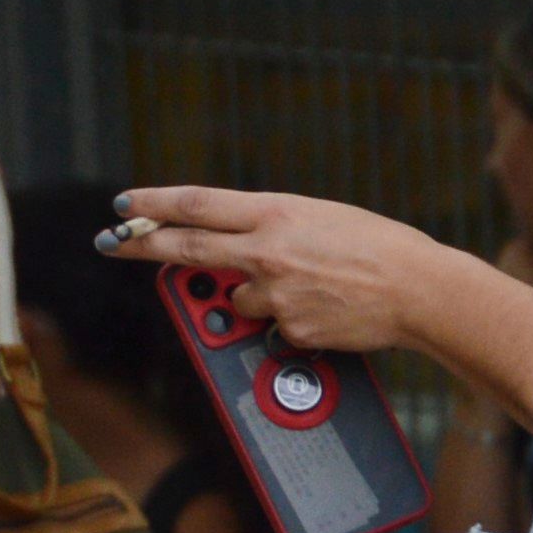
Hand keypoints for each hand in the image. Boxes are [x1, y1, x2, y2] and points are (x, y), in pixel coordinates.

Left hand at [102, 186, 465, 357]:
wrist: (420, 290)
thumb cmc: (381, 248)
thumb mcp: (322, 218)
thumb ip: (274, 227)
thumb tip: (236, 243)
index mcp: (276, 213)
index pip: (197, 204)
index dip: (154, 203)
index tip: (125, 204)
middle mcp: (266, 251)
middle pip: (185, 247)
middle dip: (142, 245)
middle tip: (112, 242)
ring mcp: (275, 293)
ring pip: (237, 299)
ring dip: (256, 296)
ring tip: (306, 289)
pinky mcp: (290, 329)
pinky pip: (275, 327)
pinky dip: (293, 320)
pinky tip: (327, 309)